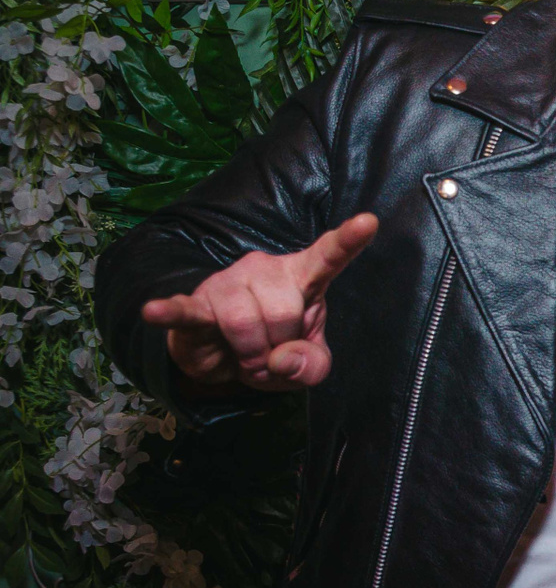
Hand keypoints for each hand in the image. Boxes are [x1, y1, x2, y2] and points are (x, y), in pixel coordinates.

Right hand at [141, 213, 378, 390]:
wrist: (223, 357)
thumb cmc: (272, 348)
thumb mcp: (306, 365)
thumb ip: (312, 365)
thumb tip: (282, 359)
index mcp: (303, 278)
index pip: (329, 256)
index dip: (348, 241)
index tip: (369, 222)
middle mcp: (266, 270)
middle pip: (285, 312)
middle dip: (279, 347)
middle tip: (269, 354)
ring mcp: (229, 283)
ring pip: (245, 323)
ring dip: (248, 354)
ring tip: (245, 355)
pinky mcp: (196, 304)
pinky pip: (186, 310)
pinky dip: (170, 313)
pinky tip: (154, 311)